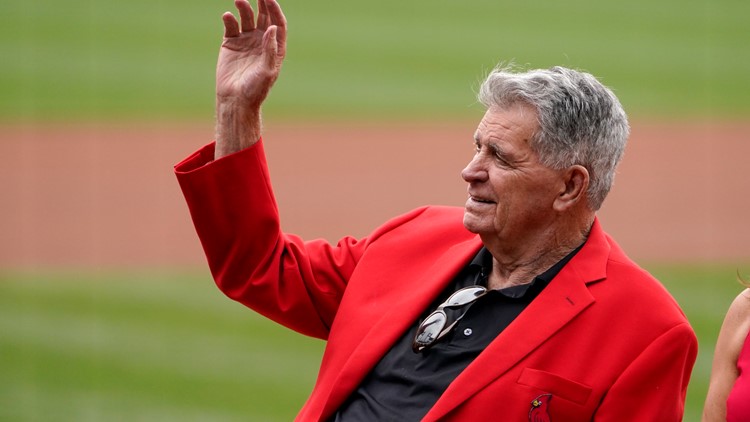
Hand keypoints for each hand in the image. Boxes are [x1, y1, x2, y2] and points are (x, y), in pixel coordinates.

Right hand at [215, 0, 286, 157]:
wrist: (235, 100)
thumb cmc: (255, 89)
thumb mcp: (267, 71)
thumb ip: (270, 49)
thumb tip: (272, 27)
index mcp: (275, 47)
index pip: (277, 23)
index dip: (275, 10)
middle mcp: (261, 41)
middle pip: (264, 16)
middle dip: (262, 2)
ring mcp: (246, 41)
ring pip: (246, 17)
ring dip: (244, 7)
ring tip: (240, 0)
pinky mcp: (230, 43)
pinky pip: (231, 26)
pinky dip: (229, 19)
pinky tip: (228, 16)